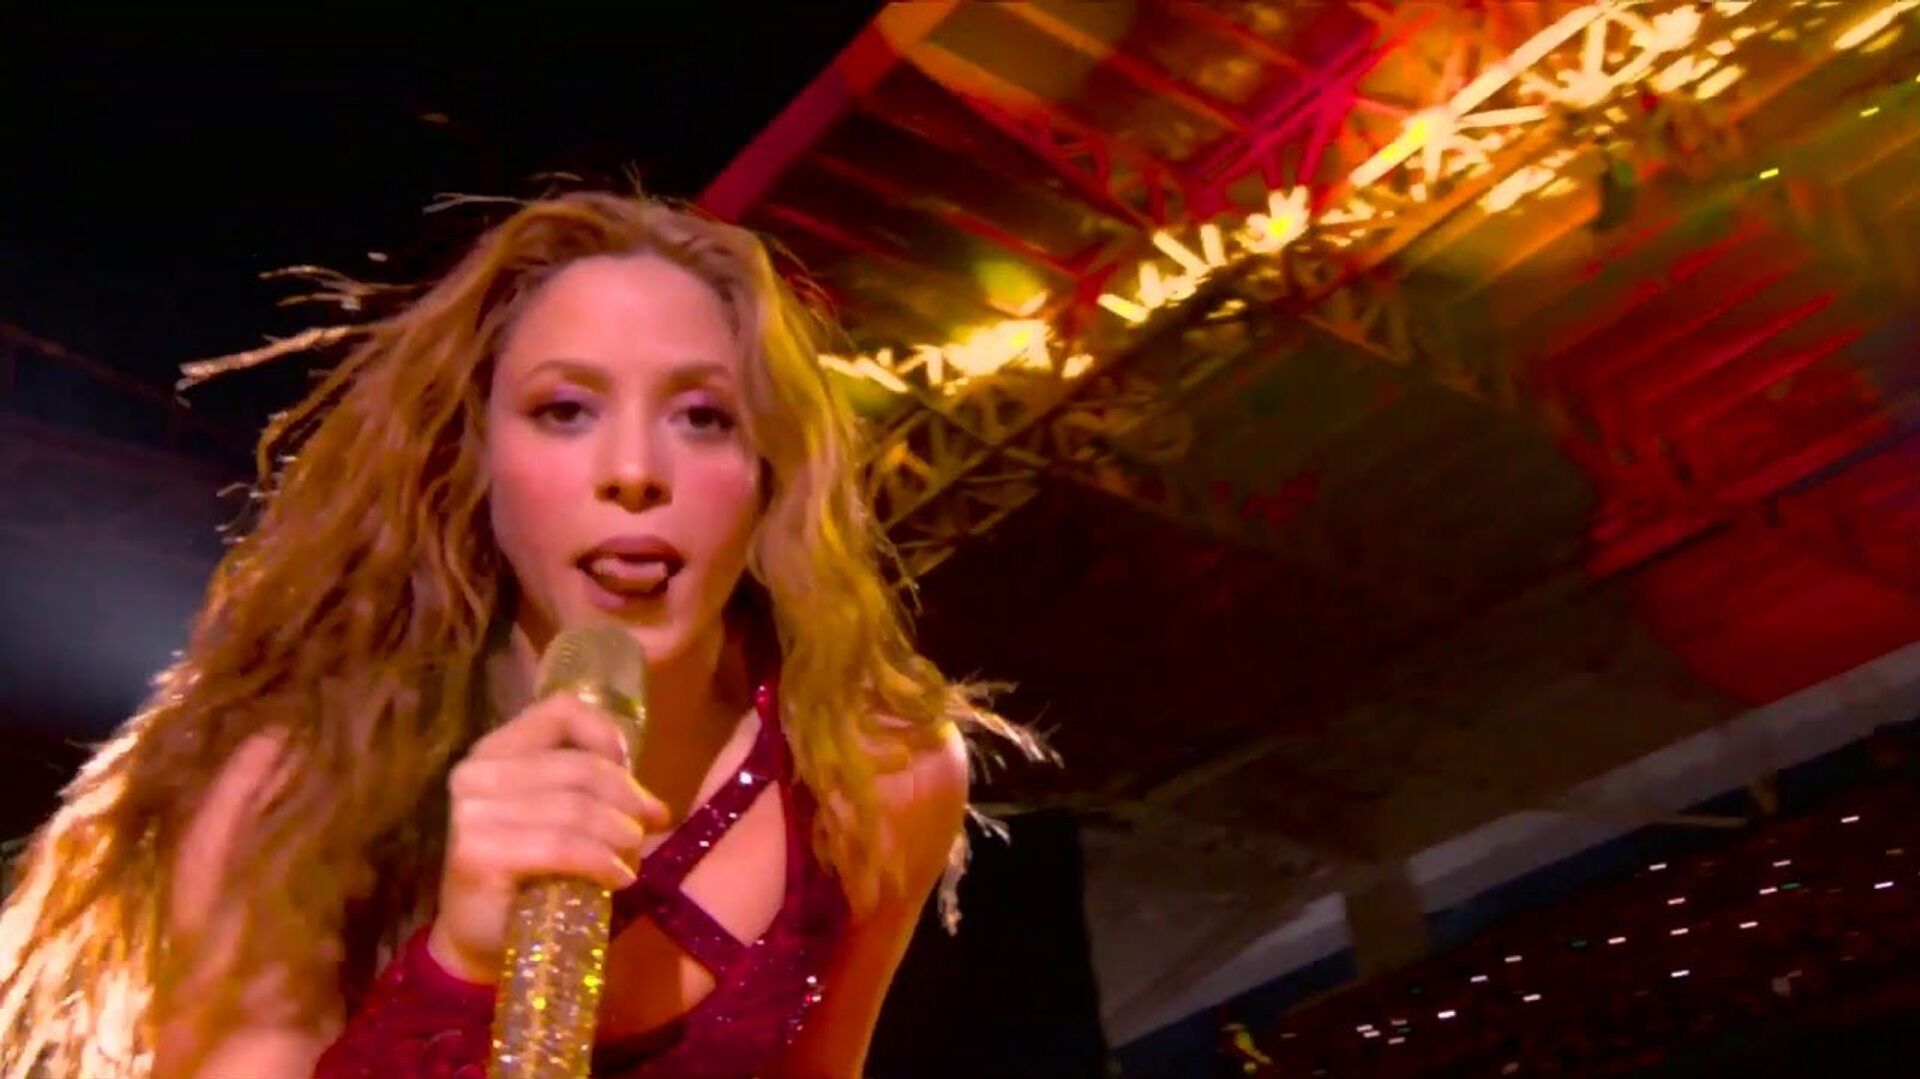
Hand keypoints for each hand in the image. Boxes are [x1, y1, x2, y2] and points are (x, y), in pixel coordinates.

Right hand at [427, 694, 669, 983]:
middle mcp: (476, 773)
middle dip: (628, 797)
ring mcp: (472, 813)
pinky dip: (601, 861)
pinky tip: (619, 879)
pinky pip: (561, 846)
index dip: (607, 735)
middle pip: (579, 767)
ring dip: (620, 833)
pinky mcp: (477, 854)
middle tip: (650, 825)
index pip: (560, 710)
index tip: (632, 772)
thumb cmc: (528, 873)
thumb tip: (654, 803)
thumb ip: (589, 789)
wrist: (479, 938)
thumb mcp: (558, 817)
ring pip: (574, 808)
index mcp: (495, 750)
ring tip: (633, 855)